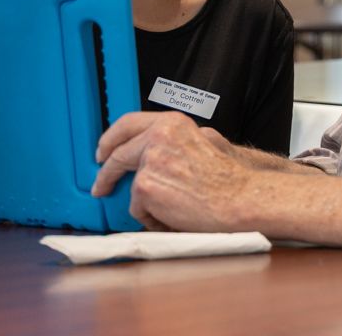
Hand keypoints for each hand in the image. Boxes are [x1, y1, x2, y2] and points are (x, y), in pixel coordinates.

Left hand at [92, 111, 252, 231]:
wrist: (240, 198)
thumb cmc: (229, 178)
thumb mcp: (204, 140)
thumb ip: (174, 140)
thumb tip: (149, 151)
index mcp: (171, 122)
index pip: (129, 123)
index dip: (111, 138)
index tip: (104, 151)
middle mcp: (158, 135)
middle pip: (117, 154)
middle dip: (106, 173)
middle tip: (101, 185)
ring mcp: (149, 160)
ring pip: (131, 187)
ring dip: (146, 203)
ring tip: (172, 210)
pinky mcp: (144, 186)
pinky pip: (137, 210)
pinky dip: (153, 219)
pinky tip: (175, 217)